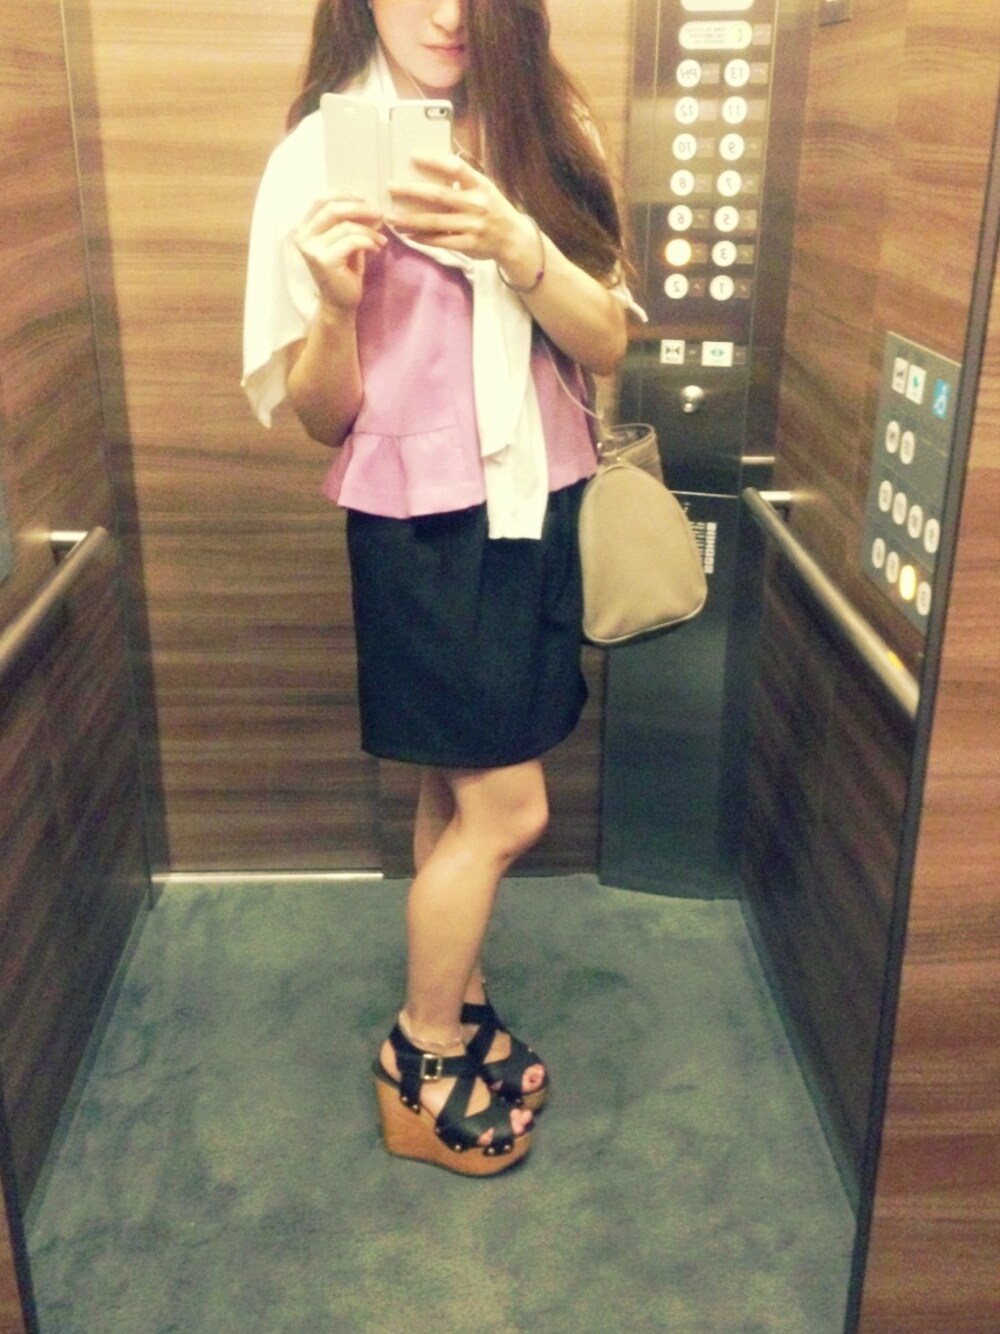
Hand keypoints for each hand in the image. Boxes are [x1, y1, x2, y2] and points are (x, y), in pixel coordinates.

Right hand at [294, 195, 385, 312]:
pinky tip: (377, 249)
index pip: (322, 199)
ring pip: (346, 227)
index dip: (345, 194)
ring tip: (381, 239)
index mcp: (306, 227)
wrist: (340, 302)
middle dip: (360, 208)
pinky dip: (369, 242)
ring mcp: (311, 249)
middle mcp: (303, 236)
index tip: (366, 198)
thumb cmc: (344, 270)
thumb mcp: (345, 240)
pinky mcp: (324, 261)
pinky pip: (352, 242)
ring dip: (369, 231)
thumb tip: (368, 201)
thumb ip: (349, 221)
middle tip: (379, 214)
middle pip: (333, 208)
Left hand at [387, 155, 536, 272]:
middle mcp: (476, 204)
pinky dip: (422, 238)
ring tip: (391, 217)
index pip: (456, 168)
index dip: (434, 161)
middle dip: (412, 191)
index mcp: (480, 184)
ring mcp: (472, 226)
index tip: (413, 156)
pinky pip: (440, 241)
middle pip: (439, 195)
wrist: (513, 239)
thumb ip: (463, 181)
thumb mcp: (484, 189)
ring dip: (410, 220)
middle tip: (391, 187)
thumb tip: (433, 165)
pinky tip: (408, 234)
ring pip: (435, 222)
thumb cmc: (493, 209)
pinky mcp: (468, 244)